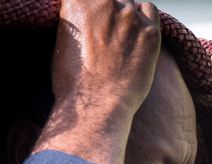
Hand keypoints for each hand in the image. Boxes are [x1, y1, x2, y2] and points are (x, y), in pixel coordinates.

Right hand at [53, 0, 160, 115]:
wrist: (98, 106)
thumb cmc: (74, 84)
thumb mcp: (61, 45)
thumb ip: (73, 23)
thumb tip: (81, 21)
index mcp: (77, 1)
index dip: (84, 7)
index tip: (87, 21)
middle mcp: (105, 2)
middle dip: (103, 11)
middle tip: (102, 34)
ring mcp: (130, 16)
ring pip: (128, 2)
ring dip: (122, 15)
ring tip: (118, 39)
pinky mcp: (151, 31)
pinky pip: (149, 10)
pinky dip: (144, 17)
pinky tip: (137, 34)